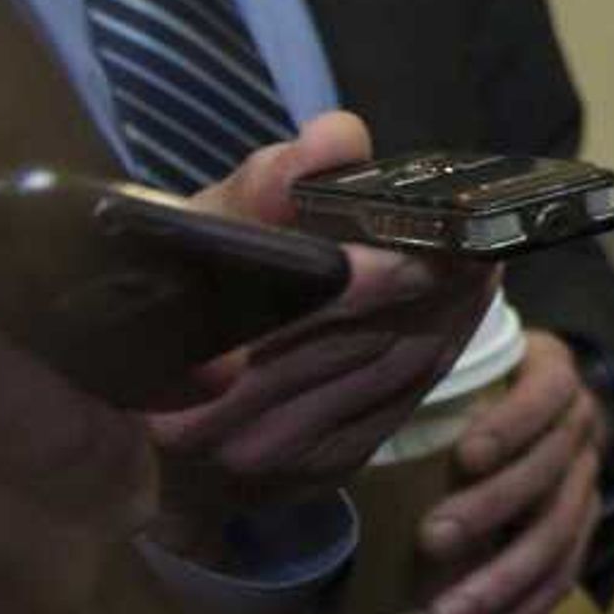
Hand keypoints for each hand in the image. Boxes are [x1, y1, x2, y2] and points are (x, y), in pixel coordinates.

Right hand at [141, 112, 497, 542]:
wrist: (130, 406)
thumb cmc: (169, 291)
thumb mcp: (196, 225)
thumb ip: (267, 182)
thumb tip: (339, 137)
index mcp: (180, 355)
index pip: (310, 304)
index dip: (385, 269)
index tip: (443, 227)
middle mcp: (219, 425)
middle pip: (369, 337)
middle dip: (439, 282)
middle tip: (483, 231)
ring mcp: (269, 460)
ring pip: (395, 372)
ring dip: (452, 314)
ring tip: (480, 260)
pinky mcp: (311, 476)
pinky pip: (401, 404)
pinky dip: (439, 352)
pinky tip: (459, 310)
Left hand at [420, 327, 608, 613]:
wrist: (536, 400)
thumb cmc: (470, 380)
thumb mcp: (453, 360)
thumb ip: (411, 380)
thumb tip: (330, 414)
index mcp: (553, 372)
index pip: (546, 394)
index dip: (512, 427)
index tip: (464, 457)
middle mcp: (582, 427)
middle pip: (550, 471)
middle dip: (493, 509)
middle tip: (431, 540)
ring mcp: (587, 481)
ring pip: (559, 535)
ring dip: (503, 581)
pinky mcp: (581, 530)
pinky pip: (562, 577)